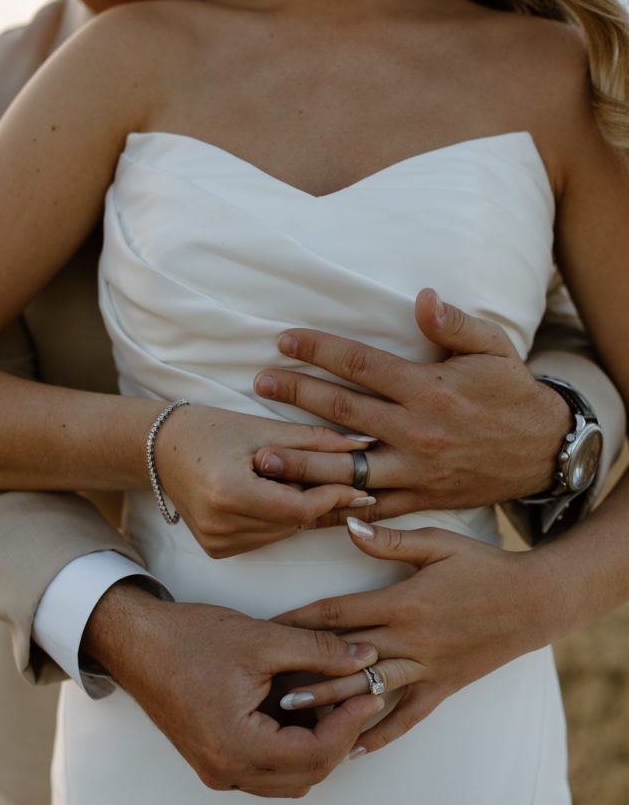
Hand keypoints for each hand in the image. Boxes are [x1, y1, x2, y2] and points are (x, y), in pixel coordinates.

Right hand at [81, 580, 383, 796]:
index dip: (350, 725)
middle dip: (339, 737)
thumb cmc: (190, 639)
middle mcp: (226, 770)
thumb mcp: (263, 639)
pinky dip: (291, 746)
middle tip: (357, 696)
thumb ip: (320, 652)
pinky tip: (299, 707)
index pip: (315, 755)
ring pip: (289, 778)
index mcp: (237, 746)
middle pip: (306, 775)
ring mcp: (218, 770)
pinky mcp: (214, 760)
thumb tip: (365, 658)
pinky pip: (267, 769)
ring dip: (317, 745)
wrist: (136, 641)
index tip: (368, 692)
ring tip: (330, 700)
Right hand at [155, 405, 373, 556]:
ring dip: (296, 510)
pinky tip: (263, 495)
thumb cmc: (211, 429)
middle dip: (316, 500)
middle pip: (293, 522)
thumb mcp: (263, 429)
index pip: (298, 507)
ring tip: (287, 479)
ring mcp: (216, 542)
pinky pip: (265, 538)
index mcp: (228, 492)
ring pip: (283, 532)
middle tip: (332, 476)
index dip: (332, 497)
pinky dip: (276, 519)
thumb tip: (365, 448)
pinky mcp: (216, 550)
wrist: (161, 449)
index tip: (359, 485)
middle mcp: (219, 524)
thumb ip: (315, 441)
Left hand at [253, 289, 570, 523]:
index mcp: (429, 388)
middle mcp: (416, 430)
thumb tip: (421, 297)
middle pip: (342, 410)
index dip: (318, 350)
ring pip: (347, 466)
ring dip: (302, 461)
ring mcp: (415, 469)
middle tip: (258, 383)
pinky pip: (371, 507)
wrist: (545, 451)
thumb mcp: (494, 349)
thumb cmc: (513, 394)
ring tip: (262, 455)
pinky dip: (336, 507)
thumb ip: (454, 324)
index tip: (284, 340)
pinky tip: (303, 506)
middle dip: (296, 394)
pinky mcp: (420, 498)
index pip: (360, 365)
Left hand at [275, 518, 576, 755]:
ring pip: (370, 691)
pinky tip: (355, 749)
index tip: (265, 628)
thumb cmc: (484, 566)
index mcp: (402, 603)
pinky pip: (409, 717)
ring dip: (331, 704)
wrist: (534, 601)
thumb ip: (390, 541)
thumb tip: (350, 526)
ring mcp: (426, 669)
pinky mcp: (443, 687)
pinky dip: (383, 734)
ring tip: (294, 717)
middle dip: (304, 671)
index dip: (298, 620)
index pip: (338, 613)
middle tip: (264, 685)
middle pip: (345, 659)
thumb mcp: (439, 544)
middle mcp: (410, 641)